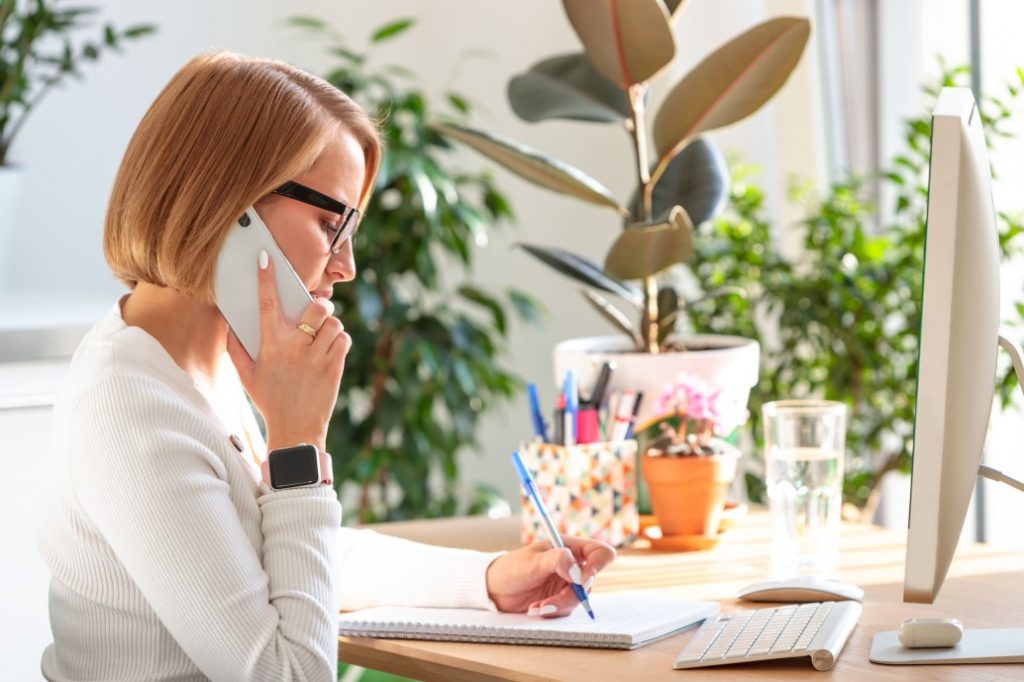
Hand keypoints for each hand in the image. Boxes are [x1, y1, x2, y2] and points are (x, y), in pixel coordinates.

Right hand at [225, 250, 349, 451]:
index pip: (266, 304)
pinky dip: (340, 340)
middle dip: (319, 304)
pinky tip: (331, 348)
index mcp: (270, 346)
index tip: (266, 259)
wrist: (295, 430)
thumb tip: (229, 325)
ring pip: (332, 322)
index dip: (266, 279)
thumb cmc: (269, 401)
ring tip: (323, 334)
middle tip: (317, 309)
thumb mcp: (246, 376)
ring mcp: (316, 357)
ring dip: (330, 324)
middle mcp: (293, 348)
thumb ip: (236, 349)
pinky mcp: (334, 367)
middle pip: (314, 308)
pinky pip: (343, 339)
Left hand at [485, 536, 615, 616]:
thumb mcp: (533, 561)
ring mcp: (567, 583)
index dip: (597, 566)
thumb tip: (578, 572)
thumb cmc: (511, 568)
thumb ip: (558, 561)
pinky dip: (552, 611)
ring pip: (579, 599)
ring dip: (558, 605)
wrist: (494, 589)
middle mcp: (572, 565)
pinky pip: (567, 610)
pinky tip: (535, 608)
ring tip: (537, 606)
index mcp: (570, 547)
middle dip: (571, 594)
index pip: (600, 553)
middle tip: (551, 600)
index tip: (580, 579)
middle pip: (590, 581)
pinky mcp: (560, 599)